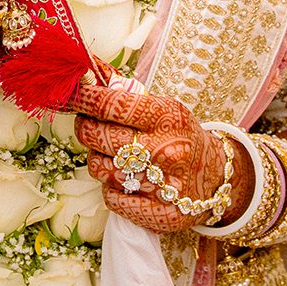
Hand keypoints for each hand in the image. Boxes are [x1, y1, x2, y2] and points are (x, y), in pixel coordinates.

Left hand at [70, 77, 251, 233]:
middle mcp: (167, 150)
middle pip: (99, 137)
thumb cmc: (180, 137)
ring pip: (100, 168)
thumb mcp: (163, 108)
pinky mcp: (160, 214)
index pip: (113, 104)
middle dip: (86, 127)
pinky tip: (125, 179)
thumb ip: (125, 92)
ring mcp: (164, 185)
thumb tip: (89, 70)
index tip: (71, 92)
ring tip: (113, 154)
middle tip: (88, 124)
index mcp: (169, 117)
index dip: (85, 97)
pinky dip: (111, 187)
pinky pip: (112, 197)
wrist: (216, 178)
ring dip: (98, 158)